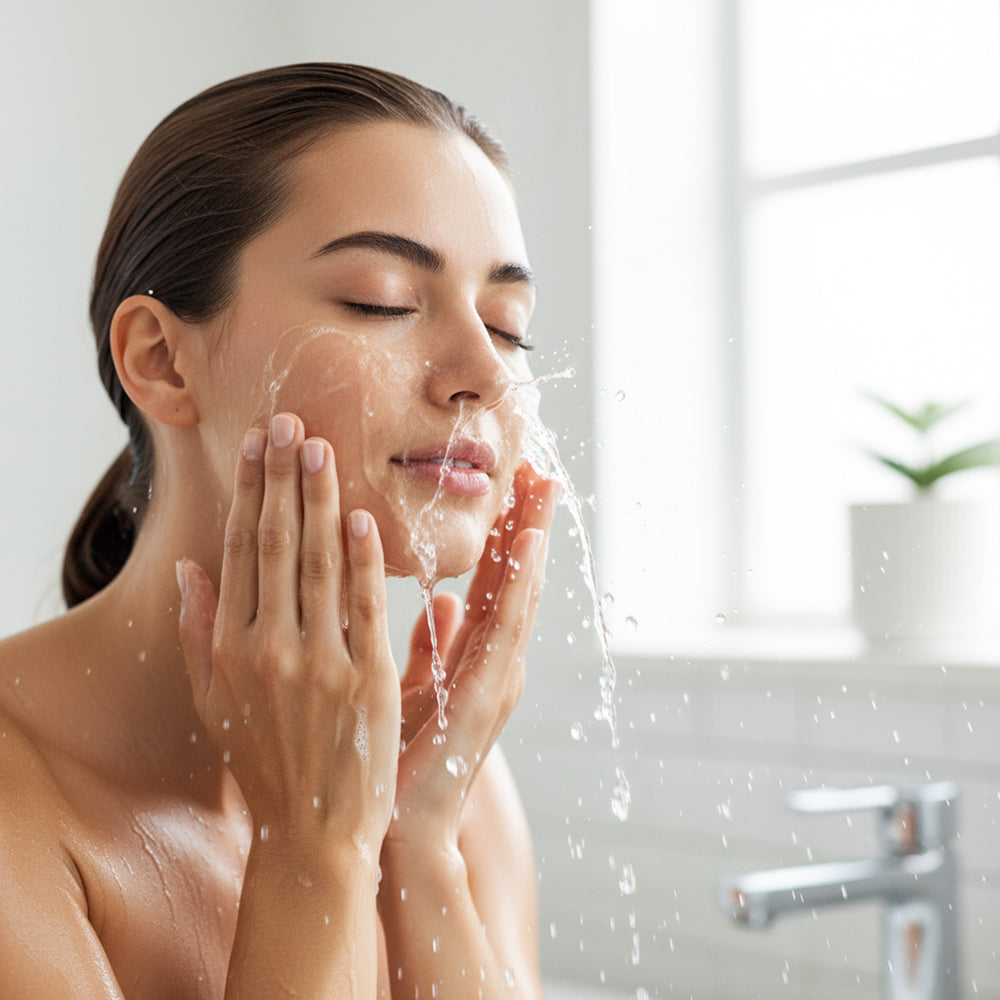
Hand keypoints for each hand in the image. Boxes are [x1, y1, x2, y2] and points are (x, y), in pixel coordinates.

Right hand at [176, 413, 400, 855]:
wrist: (312, 831)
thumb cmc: (264, 762)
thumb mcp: (212, 702)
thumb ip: (196, 633)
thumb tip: (191, 568)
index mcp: (229, 650)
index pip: (238, 553)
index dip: (248, 495)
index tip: (256, 447)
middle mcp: (267, 649)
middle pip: (275, 545)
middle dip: (284, 479)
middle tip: (291, 422)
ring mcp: (318, 663)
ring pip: (318, 564)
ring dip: (320, 501)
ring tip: (321, 448)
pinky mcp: (365, 679)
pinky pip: (363, 605)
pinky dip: (362, 558)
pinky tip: (360, 516)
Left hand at [389, 462, 558, 846]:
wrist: (396, 828)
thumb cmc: (399, 757)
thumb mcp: (416, 690)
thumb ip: (433, 646)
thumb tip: (444, 601)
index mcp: (473, 656)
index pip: (491, 580)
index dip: (501, 531)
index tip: (507, 483)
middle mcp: (493, 661)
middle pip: (513, 579)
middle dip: (525, 522)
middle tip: (534, 466)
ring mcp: (496, 677)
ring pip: (519, 594)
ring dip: (532, 539)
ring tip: (542, 488)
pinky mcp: (486, 696)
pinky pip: (504, 630)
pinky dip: (520, 586)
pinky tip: (527, 546)